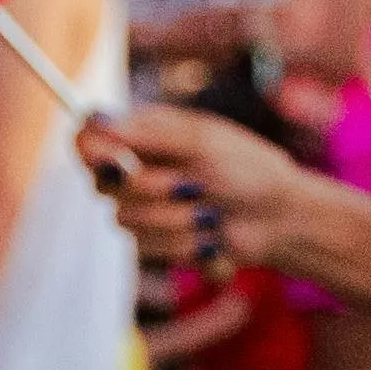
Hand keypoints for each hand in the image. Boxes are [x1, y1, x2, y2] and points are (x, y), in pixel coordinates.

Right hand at [99, 98, 306, 258]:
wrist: (282, 221)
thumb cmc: (249, 171)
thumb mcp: (204, 143)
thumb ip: (151, 135)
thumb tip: (100, 122)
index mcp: (145, 134)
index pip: (89, 137)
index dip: (92, 150)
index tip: (116, 160)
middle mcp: (138, 168)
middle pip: (100, 182)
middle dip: (148, 189)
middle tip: (190, 185)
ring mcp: (145, 206)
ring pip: (123, 219)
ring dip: (173, 219)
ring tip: (211, 214)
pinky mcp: (156, 240)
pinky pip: (145, 247)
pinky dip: (183, 243)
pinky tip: (211, 238)